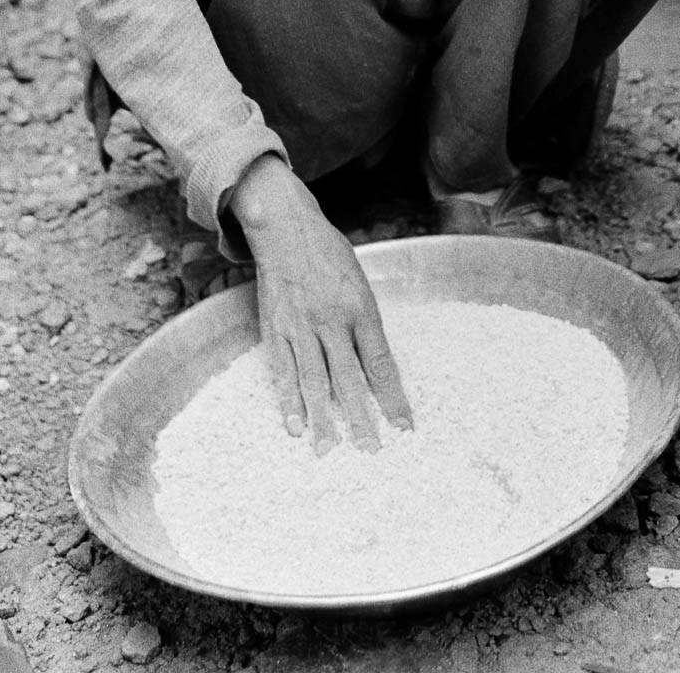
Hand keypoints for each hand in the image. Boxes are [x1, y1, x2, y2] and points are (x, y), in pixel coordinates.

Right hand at [228, 155, 412, 453]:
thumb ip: (365, 324)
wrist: (285, 227)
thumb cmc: (329, 254)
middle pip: (349, 378)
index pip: (381, 362)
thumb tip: (374, 369)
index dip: (393, 398)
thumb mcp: (359, 282)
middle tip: (371, 451)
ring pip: (314, 381)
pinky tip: (295, 425)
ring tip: (330, 450)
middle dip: (362, 418)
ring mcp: (300, 325)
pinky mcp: (275, 328)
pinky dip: (288, 400)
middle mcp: (331, 319)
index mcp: (360, 307)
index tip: (404, 428)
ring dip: (323, 419)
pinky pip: (283, 370)